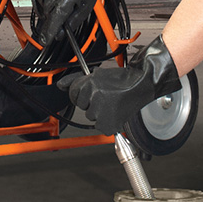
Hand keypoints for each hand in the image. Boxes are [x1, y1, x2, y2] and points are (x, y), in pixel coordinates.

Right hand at [31, 0, 134, 49]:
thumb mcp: (85, 9)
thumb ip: (71, 23)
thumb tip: (59, 34)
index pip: (56, 18)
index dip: (49, 31)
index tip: (44, 40)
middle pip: (46, 12)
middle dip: (50, 18)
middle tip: (58, 15)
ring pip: (39, 3)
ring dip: (45, 8)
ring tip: (56, 3)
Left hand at [58, 35, 181, 134]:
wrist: (142, 86)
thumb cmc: (123, 80)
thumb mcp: (98, 75)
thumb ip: (77, 81)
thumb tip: (60, 85)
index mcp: (91, 84)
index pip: (74, 92)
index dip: (84, 91)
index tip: (95, 90)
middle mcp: (95, 97)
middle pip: (82, 105)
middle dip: (91, 101)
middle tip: (106, 96)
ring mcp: (101, 112)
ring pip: (91, 116)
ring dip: (99, 111)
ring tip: (113, 103)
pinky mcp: (108, 124)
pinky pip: (99, 126)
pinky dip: (107, 122)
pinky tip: (115, 112)